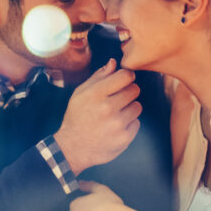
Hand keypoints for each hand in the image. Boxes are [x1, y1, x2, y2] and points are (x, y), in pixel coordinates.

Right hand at [55, 59, 141, 174]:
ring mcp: (117, 124)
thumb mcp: (80, 94)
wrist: (73, 148)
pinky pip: (136, 122)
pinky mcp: (124, 138)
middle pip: (134, 90)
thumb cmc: (76, 117)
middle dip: (128, 92)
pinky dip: (128, 124)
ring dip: (129, 108)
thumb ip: (98, 77)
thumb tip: (114, 62)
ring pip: (137, 106)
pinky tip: (115, 127)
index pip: (126, 76)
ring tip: (115, 114)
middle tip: (117, 99)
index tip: (122, 81)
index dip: (126, 76)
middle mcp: (107, 108)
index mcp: (96, 94)